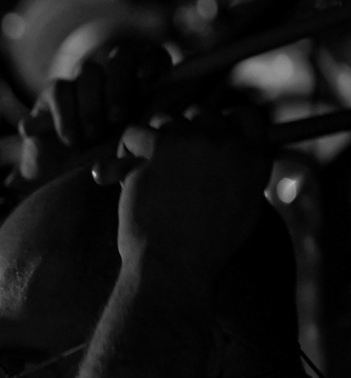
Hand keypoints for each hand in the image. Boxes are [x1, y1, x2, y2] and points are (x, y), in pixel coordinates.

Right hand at [15, 41, 171, 187]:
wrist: (62, 189)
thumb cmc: (108, 169)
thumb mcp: (141, 147)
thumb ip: (160, 124)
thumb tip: (186, 104)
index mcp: (141, 87)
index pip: (152, 56)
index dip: (151, 61)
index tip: (147, 79)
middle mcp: (113, 80)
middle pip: (121, 55)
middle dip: (120, 86)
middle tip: (117, 118)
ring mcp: (81, 85)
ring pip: (90, 72)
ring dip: (93, 106)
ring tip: (92, 136)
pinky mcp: (52, 96)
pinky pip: (61, 90)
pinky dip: (68, 115)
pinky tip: (71, 138)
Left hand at [108, 107, 270, 298]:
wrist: (177, 263)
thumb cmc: (204, 248)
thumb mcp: (241, 209)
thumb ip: (238, 175)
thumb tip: (223, 156)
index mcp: (255, 158)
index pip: (245, 116)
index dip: (221, 121)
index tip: (204, 134)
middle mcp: (227, 143)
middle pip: (199, 113)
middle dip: (181, 131)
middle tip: (167, 157)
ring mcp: (192, 143)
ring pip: (164, 121)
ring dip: (150, 140)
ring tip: (142, 167)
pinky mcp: (158, 148)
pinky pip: (134, 134)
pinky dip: (125, 149)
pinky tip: (122, 170)